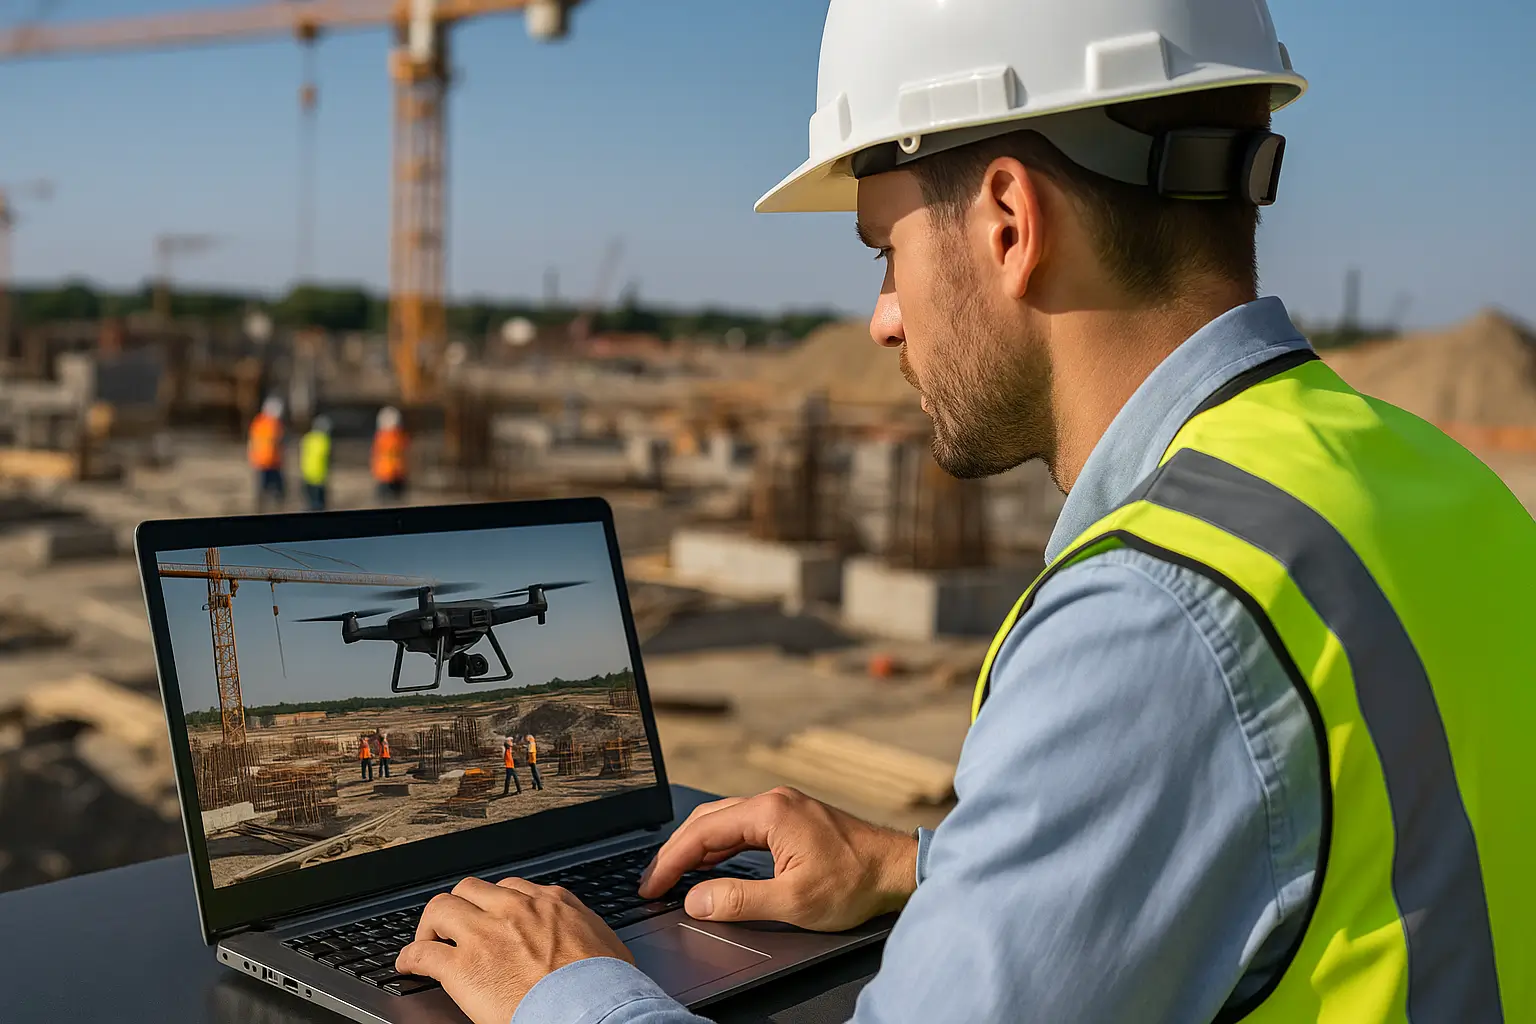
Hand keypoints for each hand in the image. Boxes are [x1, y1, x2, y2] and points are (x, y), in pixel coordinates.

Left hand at [395, 876, 632, 1023]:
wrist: (591, 1007)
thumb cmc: (603, 984)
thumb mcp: (603, 942)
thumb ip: (581, 929)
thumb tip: (582, 940)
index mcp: (550, 903)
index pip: (511, 888)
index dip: (495, 904)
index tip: (491, 916)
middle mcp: (514, 909)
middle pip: (471, 889)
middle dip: (461, 906)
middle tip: (456, 925)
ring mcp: (486, 934)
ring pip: (441, 908)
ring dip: (431, 925)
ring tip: (428, 940)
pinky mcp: (463, 966)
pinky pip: (422, 953)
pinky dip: (409, 957)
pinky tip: (407, 965)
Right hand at [638, 787, 917, 931]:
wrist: (898, 869)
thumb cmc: (855, 882)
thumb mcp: (793, 900)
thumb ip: (739, 900)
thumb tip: (696, 900)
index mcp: (769, 812)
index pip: (702, 832)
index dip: (669, 861)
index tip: (649, 886)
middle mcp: (773, 801)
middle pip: (707, 820)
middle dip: (675, 851)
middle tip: (652, 882)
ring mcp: (783, 807)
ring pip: (724, 821)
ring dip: (695, 847)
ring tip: (672, 875)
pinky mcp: (792, 818)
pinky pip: (743, 826)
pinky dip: (718, 845)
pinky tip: (709, 863)